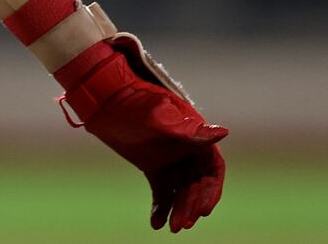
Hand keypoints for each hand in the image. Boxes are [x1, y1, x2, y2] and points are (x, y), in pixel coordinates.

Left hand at [61, 38, 227, 232]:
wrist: (103, 100)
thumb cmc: (134, 101)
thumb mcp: (161, 116)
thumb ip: (189, 130)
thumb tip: (224, 132)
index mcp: (195, 135)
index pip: (213, 168)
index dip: (211, 190)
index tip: (204, 209)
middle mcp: (187, 149)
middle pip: (198, 184)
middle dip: (192, 205)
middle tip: (182, 224)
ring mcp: (170, 159)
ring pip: (181, 191)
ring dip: (179, 209)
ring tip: (171, 227)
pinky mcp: (153, 167)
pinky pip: (162, 192)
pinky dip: (161, 208)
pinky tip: (155, 223)